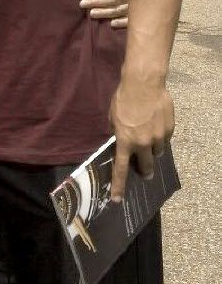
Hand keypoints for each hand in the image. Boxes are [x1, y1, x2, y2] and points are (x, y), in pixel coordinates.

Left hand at [108, 79, 173, 201]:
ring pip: (157, 152)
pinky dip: (161, 136)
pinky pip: (165, 139)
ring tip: (149, 137)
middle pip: (146, 167)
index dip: (119, 186)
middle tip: (144, 172)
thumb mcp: (113, 117)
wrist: (144, 83)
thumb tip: (120, 141)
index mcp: (125, 142)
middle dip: (145, 171)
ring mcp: (158, 137)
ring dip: (152, 149)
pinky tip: (156, 124)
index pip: (122, 170)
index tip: (118, 200)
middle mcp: (143, 143)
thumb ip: (117, 133)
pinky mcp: (169, 129)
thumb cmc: (124, 98)